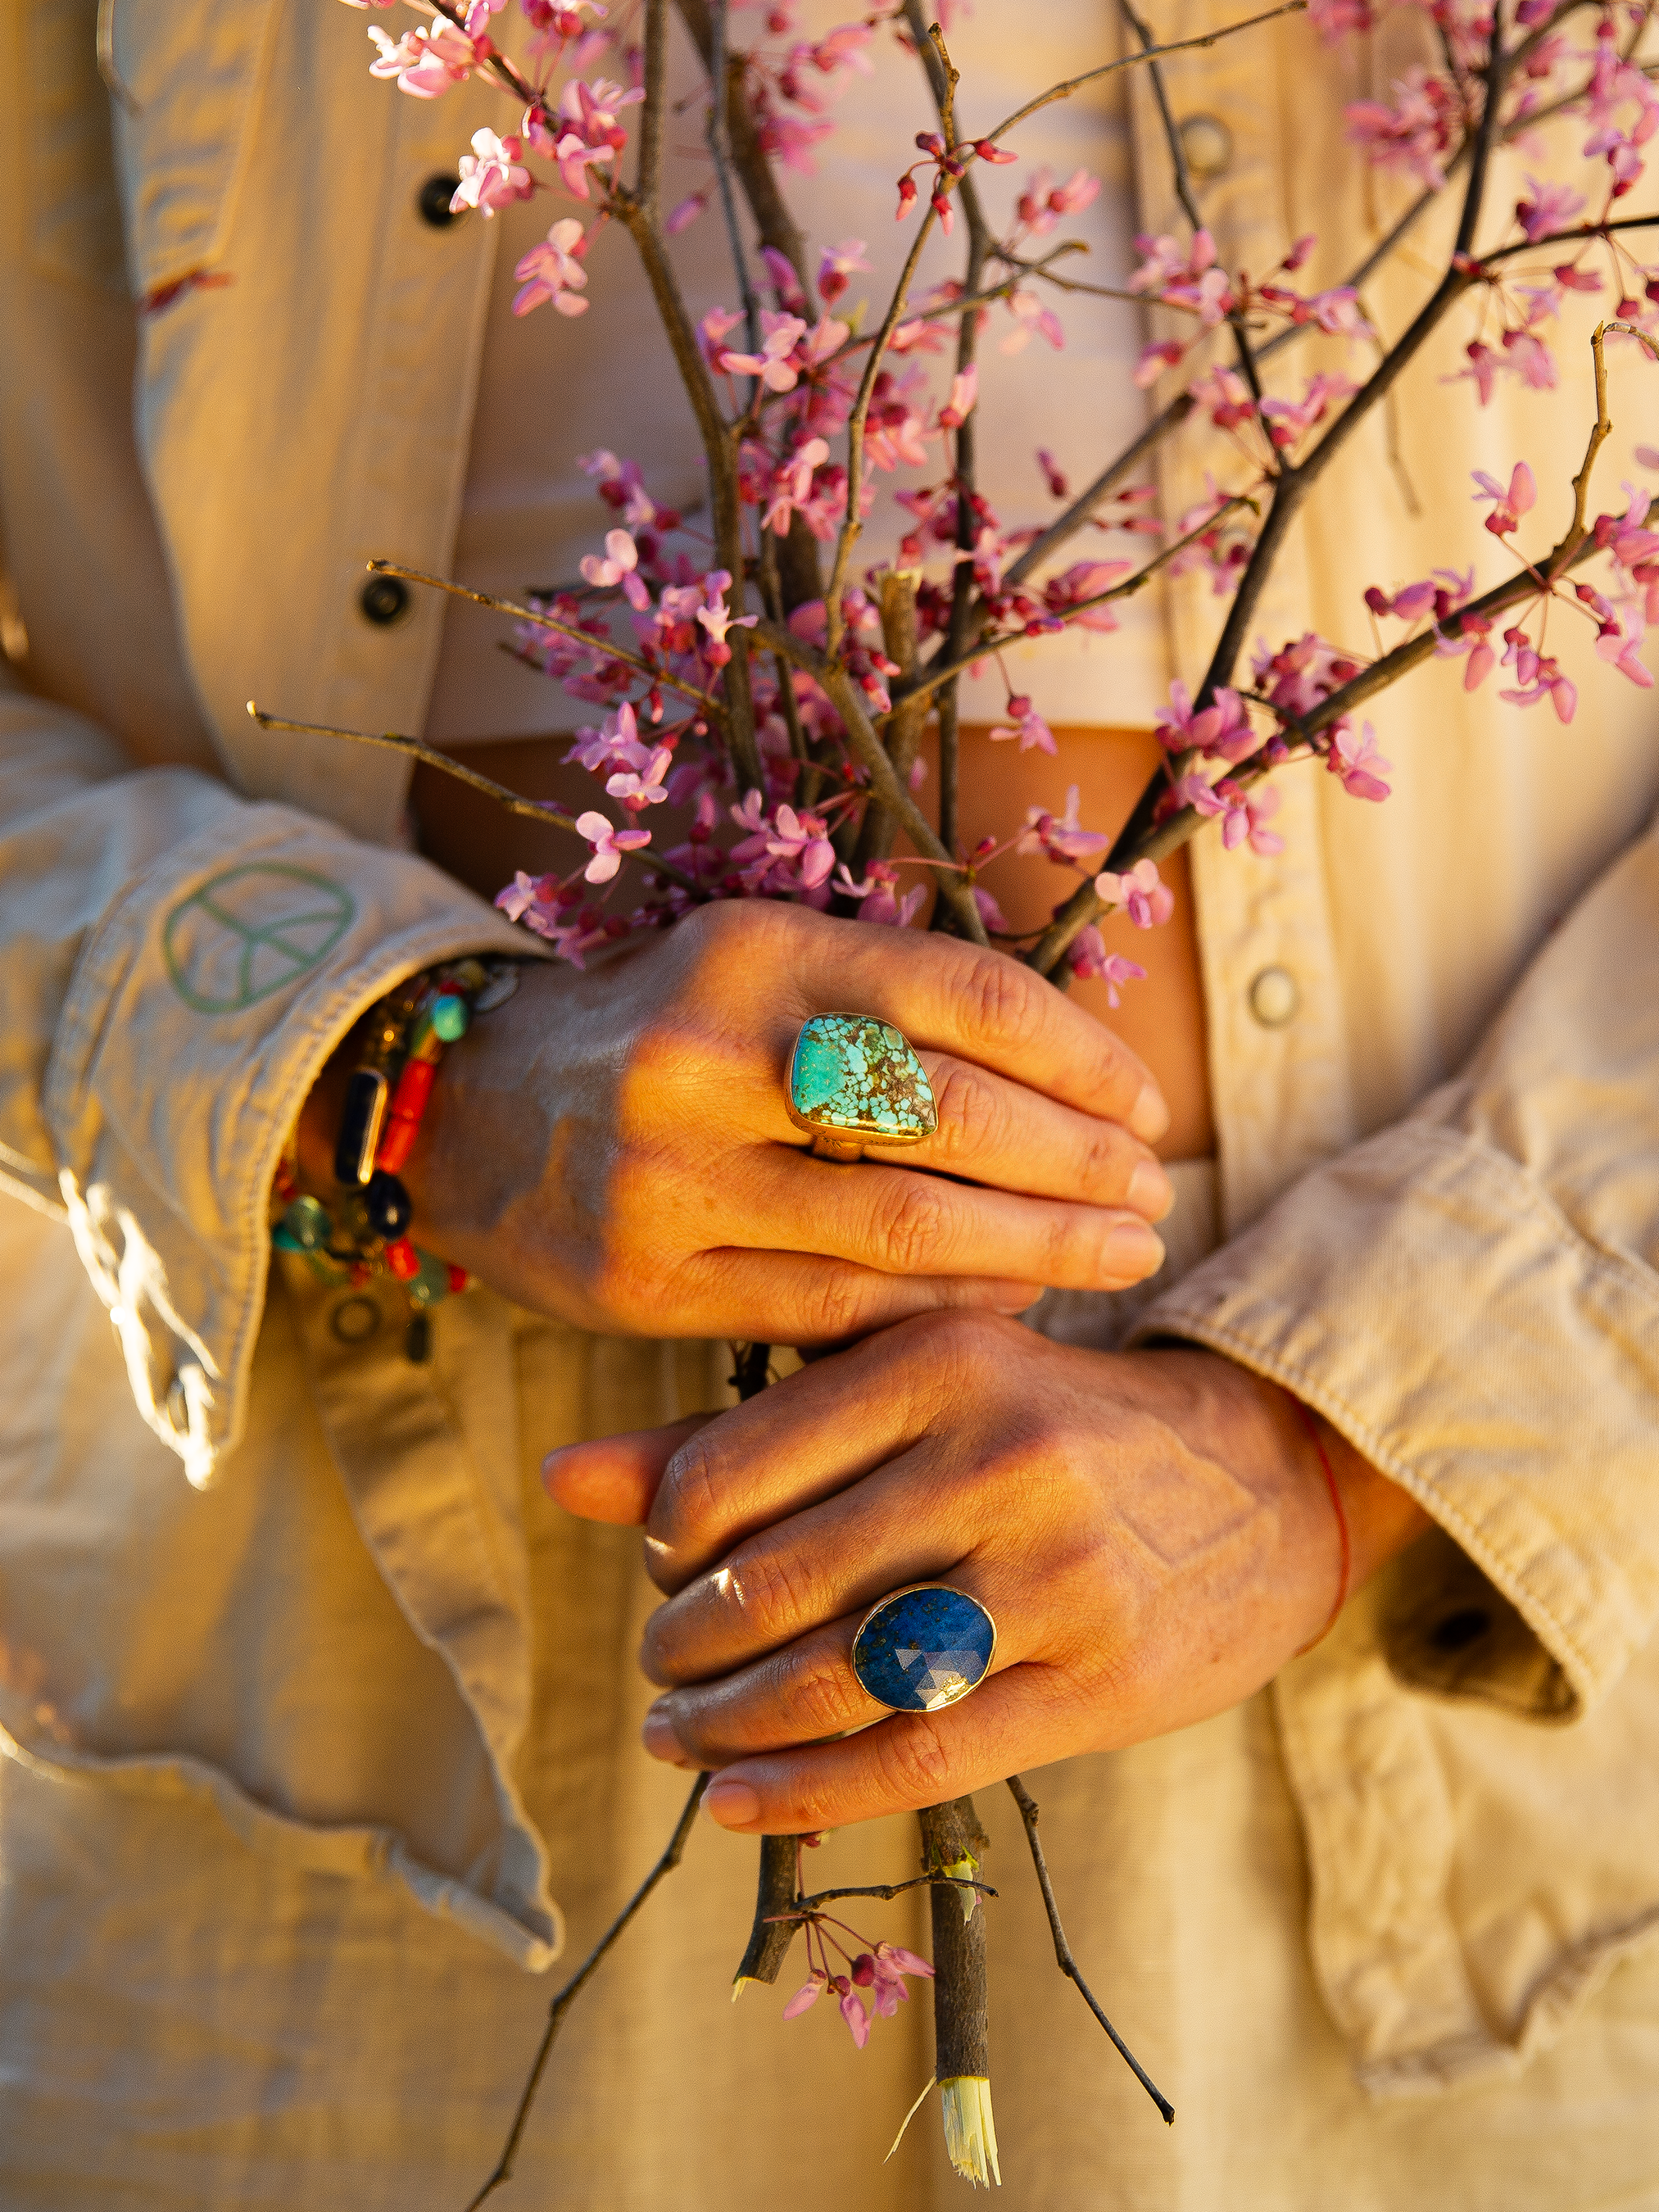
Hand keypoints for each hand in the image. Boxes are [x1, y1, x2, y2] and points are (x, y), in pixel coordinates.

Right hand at [370, 901, 1173, 1341]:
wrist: (463, 1110)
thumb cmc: (656, 1028)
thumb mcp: (755, 960)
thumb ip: (886, 995)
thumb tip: (1073, 1064)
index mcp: (752, 948)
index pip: (967, 996)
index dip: (1083, 1056)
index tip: (1146, 1104)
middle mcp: (706, 1056)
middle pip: (951, 1117)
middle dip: (1080, 1164)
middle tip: (1152, 1194)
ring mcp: (668, 1178)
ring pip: (902, 1224)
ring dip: (1038, 1249)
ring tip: (1119, 1254)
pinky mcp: (643, 1283)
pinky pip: (834, 1307)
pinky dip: (942, 1306)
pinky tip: (1012, 1302)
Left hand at [545, 1313, 1432, 1830]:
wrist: (1266, 1479)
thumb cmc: (1052, 1423)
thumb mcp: (914, 1388)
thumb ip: (741, 1430)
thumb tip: (559, 1476)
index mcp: (941, 1360)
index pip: (730, 1472)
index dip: (664, 1538)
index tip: (666, 1560)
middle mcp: (999, 1458)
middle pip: (771, 1586)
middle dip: (683, 1643)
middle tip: (663, 1660)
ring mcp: (1056, 1579)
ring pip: (833, 1681)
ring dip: (724, 1727)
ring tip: (681, 1734)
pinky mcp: (1098, 1686)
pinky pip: (917, 1760)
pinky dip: (802, 1794)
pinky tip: (736, 1802)